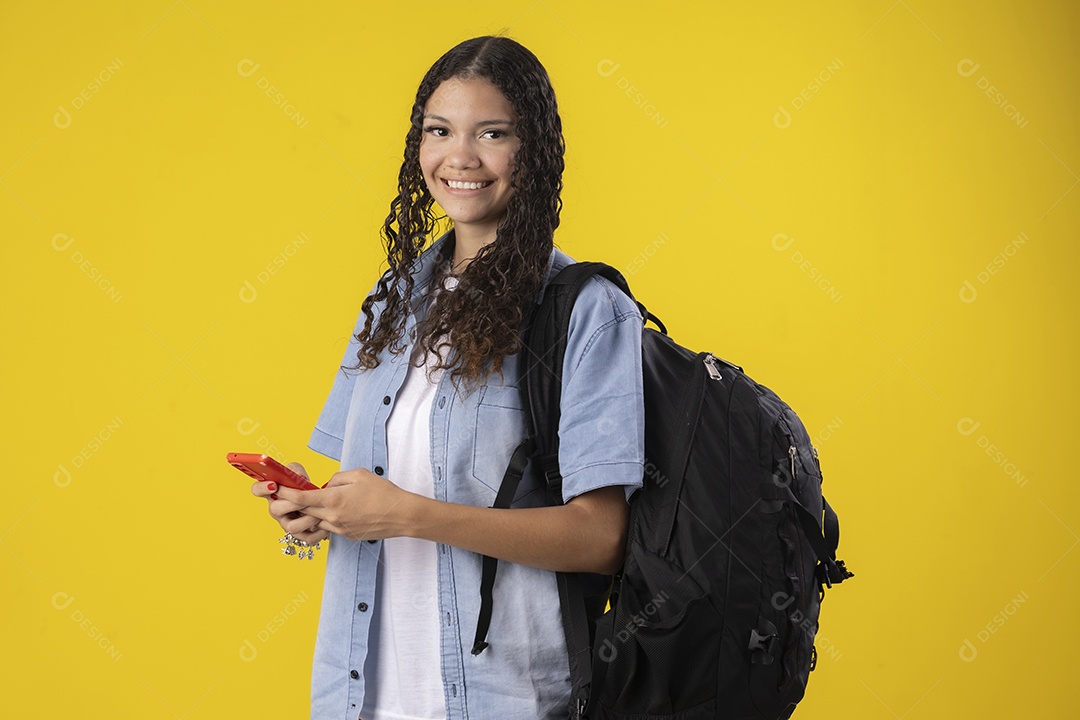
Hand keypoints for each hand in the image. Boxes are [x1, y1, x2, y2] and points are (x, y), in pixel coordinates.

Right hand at [250, 462, 330, 544]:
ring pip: (292, 527)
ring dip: (308, 519)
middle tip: (305, 498)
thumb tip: (298, 477)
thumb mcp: (297, 473)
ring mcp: (286, 523)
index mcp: (271, 493)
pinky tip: (325, 525)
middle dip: (292, 503)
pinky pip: (307, 538)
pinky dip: (318, 533)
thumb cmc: (302, 486)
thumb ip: (295, 471)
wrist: (314, 500)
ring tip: (318, 512)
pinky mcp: (299, 533)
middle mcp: (276, 510)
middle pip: (275, 509)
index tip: (274, 485)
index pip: (257, 490)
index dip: (262, 488)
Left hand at [271, 467, 415, 542]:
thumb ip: (336, 478)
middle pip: (303, 511)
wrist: (401, 515)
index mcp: (334, 500)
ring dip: (312, 512)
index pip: (300, 499)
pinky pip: (329, 526)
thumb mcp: (359, 475)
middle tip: (291, 493)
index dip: (286, 493)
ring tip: (319, 501)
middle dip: (295, 503)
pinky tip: (339, 510)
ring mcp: (338, 529)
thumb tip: (325, 485)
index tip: (279, 488)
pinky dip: (327, 518)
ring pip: (315, 520)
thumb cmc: (383, 492)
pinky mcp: (346, 535)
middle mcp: (332, 517)